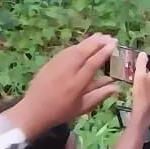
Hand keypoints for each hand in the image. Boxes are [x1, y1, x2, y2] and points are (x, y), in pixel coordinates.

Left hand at [5, 34, 119, 138]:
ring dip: (88, 41)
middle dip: (98, 42)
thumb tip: (116, 86)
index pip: (93, 63)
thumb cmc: (60, 112)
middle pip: (84, 51)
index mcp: (77, 84)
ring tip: (100, 36)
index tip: (114, 45)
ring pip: (74, 49)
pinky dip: (77, 45)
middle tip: (110, 37)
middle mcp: (67, 71)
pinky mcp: (50, 63)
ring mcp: (57, 65)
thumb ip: (100, 95)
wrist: (33, 111)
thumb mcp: (82, 107)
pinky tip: (83, 44)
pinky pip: (66, 51)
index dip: (104, 53)